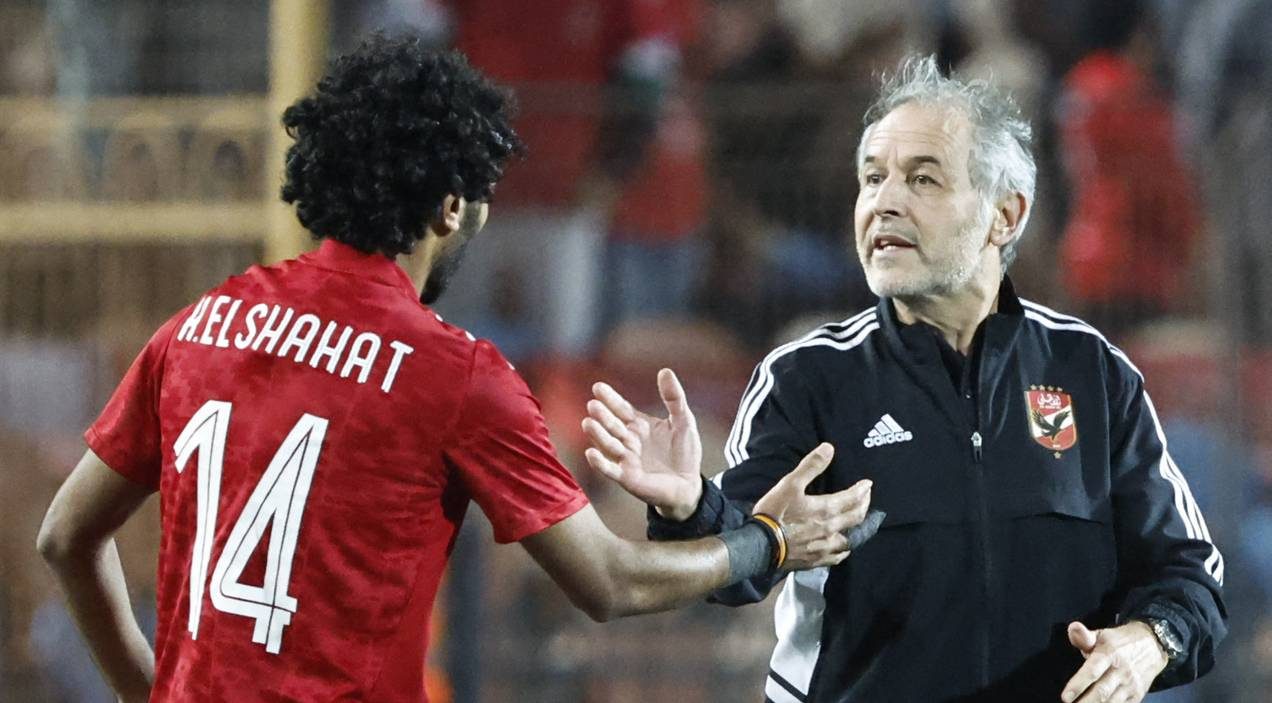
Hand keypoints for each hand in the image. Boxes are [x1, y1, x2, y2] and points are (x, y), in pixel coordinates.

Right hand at [582, 369, 703, 519]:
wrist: (689, 484)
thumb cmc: (684, 453)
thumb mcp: (683, 420)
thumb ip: (674, 397)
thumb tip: (665, 371)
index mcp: (639, 425)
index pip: (621, 409)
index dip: (610, 398)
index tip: (598, 387)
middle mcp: (629, 441)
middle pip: (612, 425)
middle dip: (602, 415)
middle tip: (593, 404)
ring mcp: (626, 459)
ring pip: (608, 445)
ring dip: (598, 435)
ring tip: (588, 423)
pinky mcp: (627, 478)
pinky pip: (610, 470)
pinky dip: (600, 463)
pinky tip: (591, 453)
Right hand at [753, 443, 871, 570]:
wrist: (761, 544)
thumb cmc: (775, 512)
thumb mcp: (790, 484)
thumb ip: (811, 466)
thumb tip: (829, 448)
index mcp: (826, 509)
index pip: (852, 498)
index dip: (863, 490)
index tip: (868, 484)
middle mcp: (831, 529)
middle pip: (856, 517)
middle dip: (864, 505)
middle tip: (866, 498)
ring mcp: (824, 547)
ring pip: (850, 539)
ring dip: (857, 528)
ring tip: (857, 522)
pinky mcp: (816, 560)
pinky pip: (837, 557)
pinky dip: (843, 550)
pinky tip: (843, 548)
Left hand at [1061, 621, 1168, 702]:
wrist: (1153, 646)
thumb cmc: (1120, 642)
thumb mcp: (1102, 635)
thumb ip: (1084, 637)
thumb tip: (1073, 628)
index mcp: (1109, 654)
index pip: (1092, 671)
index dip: (1078, 685)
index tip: (1065, 697)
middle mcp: (1121, 671)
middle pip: (1102, 691)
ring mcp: (1131, 685)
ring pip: (1112, 702)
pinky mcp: (1137, 695)